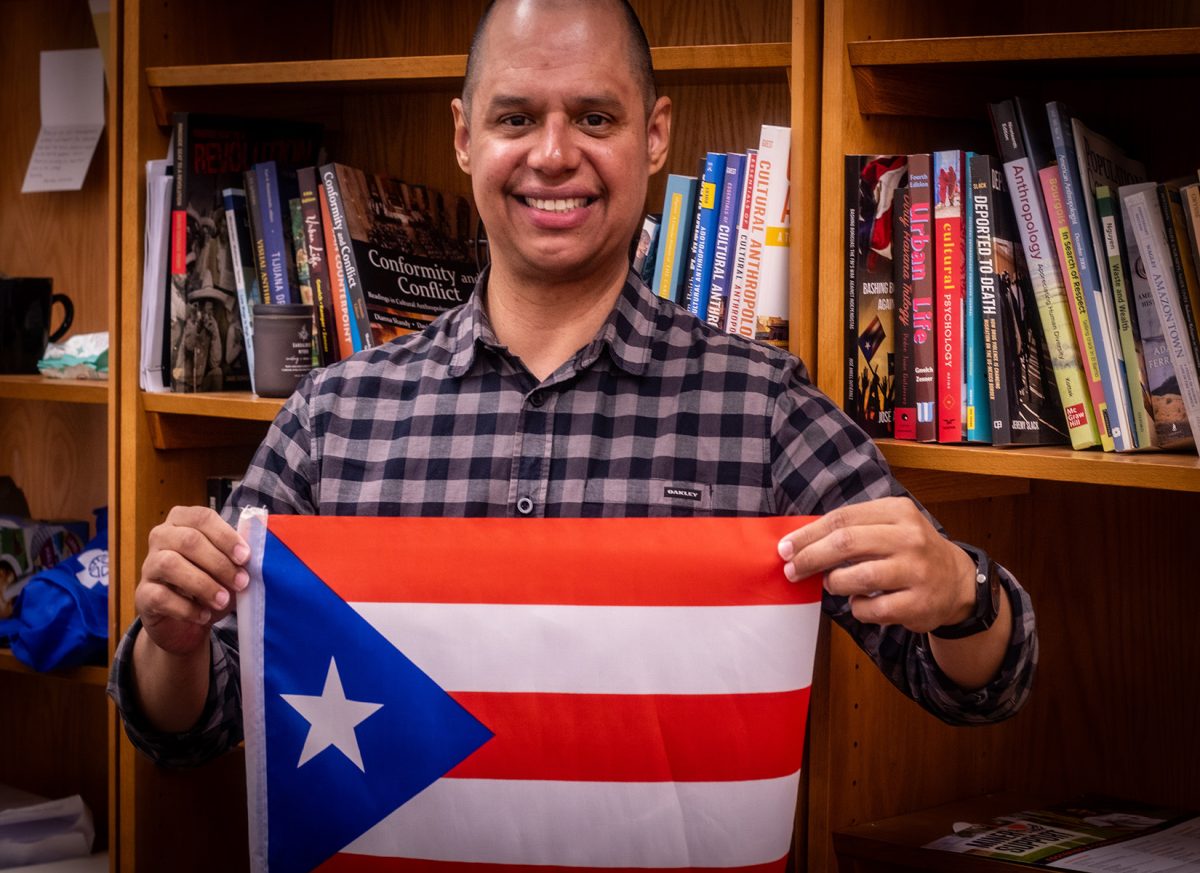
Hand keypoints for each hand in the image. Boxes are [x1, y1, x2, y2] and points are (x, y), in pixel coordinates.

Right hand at [136, 506, 249, 656]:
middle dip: (219, 562)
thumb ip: (238, 556)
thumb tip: (254, 551)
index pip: (202, 517)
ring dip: (203, 584)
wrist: (186, 622)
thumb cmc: (211, 583)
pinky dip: (187, 608)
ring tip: (223, 600)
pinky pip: (160, 596)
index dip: (226, 536)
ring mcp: (149, 565)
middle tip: (241, 582)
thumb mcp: (229, 567)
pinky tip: (204, 615)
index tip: (245, 557)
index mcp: (183, 521)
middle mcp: (161, 537)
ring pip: (170, 564)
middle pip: (188, 540)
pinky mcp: (143, 594)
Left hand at [777, 496, 975, 633]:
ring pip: (858, 577)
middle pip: (846, 544)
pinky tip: (860, 602)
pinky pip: (872, 609)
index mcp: (898, 511)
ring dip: (835, 583)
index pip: (842, 519)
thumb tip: (800, 543)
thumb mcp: (888, 526)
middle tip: (792, 570)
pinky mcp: (918, 603)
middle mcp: (910, 538)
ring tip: (833, 583)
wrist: (956, 582)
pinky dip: (857, 608)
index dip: (808, 535)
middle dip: (811, 558)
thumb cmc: (908, 552)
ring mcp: (917, 571)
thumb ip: (851, 529)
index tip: (785, 548)